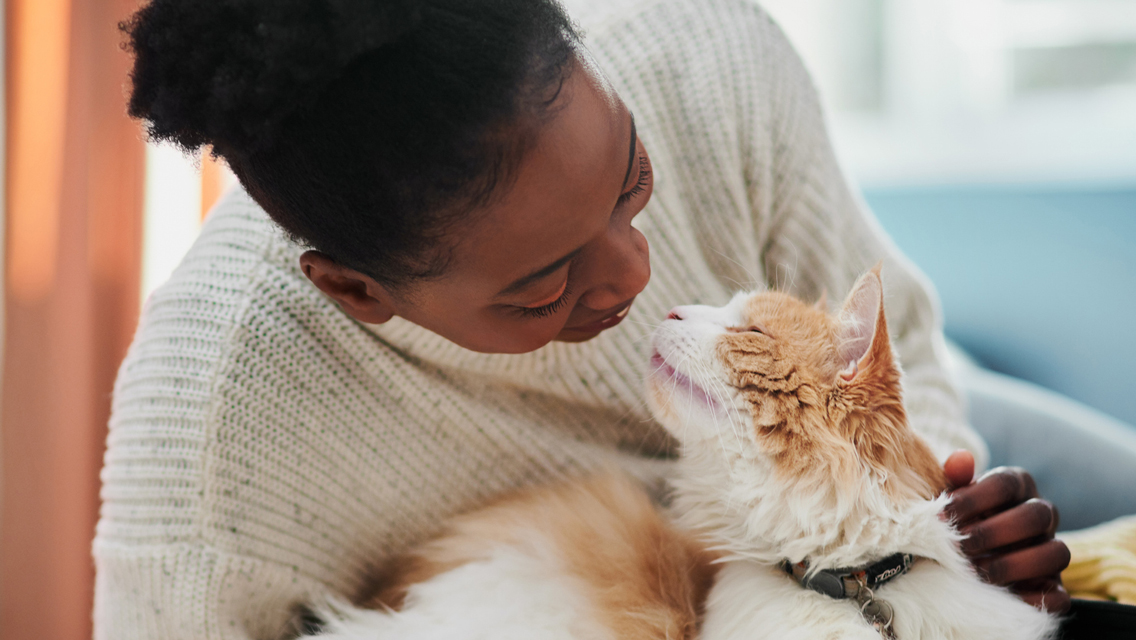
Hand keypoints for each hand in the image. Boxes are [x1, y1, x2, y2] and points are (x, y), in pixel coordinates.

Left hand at [941, 450, 1071, 612]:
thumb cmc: (959, 520)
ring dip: (1013, 564)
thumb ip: (955, 480)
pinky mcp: (1054, 588)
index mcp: (1018, 487)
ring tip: (976, 572)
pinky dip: (1031, 599)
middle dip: (993, 532)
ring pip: (1057, 553)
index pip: (1006, 483)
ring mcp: (1051, 551)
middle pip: (1036, 515)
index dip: (973, 498)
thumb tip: (960, 458)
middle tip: (959, 546)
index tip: (941, 515)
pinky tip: (999, 598)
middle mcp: (1042, 516)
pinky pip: (1059, 596)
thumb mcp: (954, 500)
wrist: (967, 559)